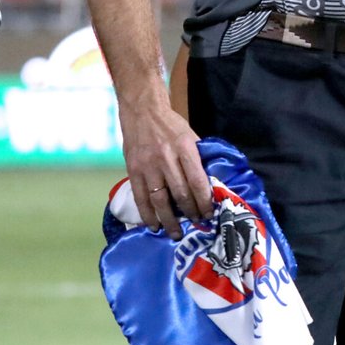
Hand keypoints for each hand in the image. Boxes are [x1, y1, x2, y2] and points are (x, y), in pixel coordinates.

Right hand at [119, 98, 213, 228]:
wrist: (142, 111)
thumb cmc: (171, 124)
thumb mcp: (190, 135)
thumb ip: (198, 158)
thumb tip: (211, 182)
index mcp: (185, 148)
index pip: (197, 180)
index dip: (204, 200)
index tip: (208, 214)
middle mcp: (166, 158)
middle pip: (180, 193)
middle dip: (190, 212)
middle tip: (196, 224)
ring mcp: (148, 165)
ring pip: (160, 199)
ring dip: (169, 220)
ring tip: (175, 233)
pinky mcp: (133, 170)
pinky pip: (140, 197)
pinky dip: (147, 214)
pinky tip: (153, 225)